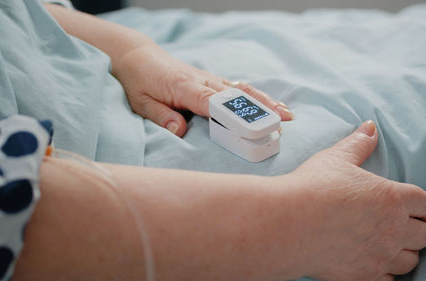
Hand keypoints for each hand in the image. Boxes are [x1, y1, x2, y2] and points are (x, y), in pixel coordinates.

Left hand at [114, 44, 292, 136]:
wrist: (138, 56)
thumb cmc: (138, 81)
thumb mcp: (141, 102)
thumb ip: (160, 116)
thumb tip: (179, 131)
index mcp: (184, 87)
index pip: (212, 103)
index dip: (232, 115)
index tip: (250, 129)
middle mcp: (202, 81)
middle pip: (236, 96)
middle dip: (260, 110)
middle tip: (283, 123)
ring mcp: (209, 79)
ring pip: (242, 90)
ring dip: (265, 102)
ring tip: (287, 114)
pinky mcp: (211, 80)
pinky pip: (238, 88)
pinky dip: (256, 96)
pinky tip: (271, 103)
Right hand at [276, 121, 425, 280]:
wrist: (288, 223)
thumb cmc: (312, 187)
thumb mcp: (336, 158)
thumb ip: (358, 144)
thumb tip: (370, 127)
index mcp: (392, 198)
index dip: (424, 206)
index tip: (417, 208)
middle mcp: (393, 229)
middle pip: (424, 235)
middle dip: (416, 229)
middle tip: (401, 225)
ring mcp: (380, 256)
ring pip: (410, 261)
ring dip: (403, 252)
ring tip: (389, 246)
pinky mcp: (364, 276)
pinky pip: (390, 280)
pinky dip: (386, 273)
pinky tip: (373, 263)